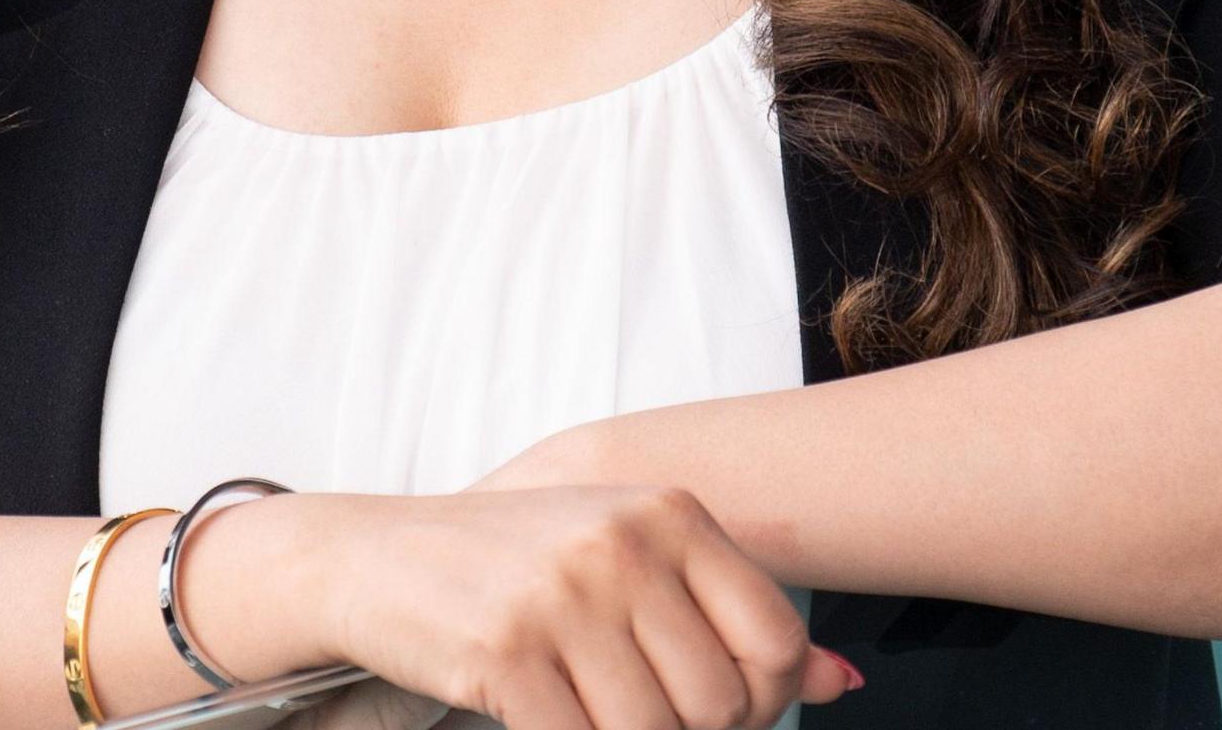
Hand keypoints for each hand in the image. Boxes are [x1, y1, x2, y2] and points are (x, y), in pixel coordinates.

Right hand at [196, 485, 859, 729]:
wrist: (380, 557)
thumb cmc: (522, 563)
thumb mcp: (636, 562)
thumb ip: (734, 617)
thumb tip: (840, 683)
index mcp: (671, 513)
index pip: (775, 642)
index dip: (764, 703)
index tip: (718, 710)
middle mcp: (623, 544)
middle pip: (719, 705)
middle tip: (639, 716)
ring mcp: (562, 596)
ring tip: (590, 711)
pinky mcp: (505, 653)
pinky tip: (547, 718)